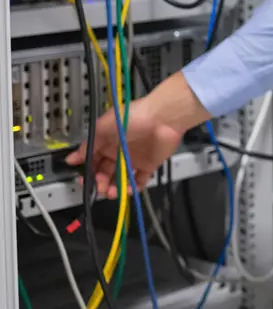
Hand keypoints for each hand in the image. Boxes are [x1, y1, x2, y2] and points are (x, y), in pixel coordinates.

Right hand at [65, 72, 208, 197]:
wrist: (162, 117)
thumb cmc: (133, 116)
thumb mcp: (104, 127)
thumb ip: (89, 144)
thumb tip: (72, 157)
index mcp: (107, 141)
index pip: (93, 160)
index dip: (87, 170)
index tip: (82, 179)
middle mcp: (119, 151)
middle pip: (105, 172)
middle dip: (99, 182)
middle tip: (98, 185)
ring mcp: (134, 159)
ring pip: (120, 179)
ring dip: (113, 188)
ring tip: (110, 192)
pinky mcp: (149, 165)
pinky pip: (139, 181)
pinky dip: (133, 188)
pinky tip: (127, 189)